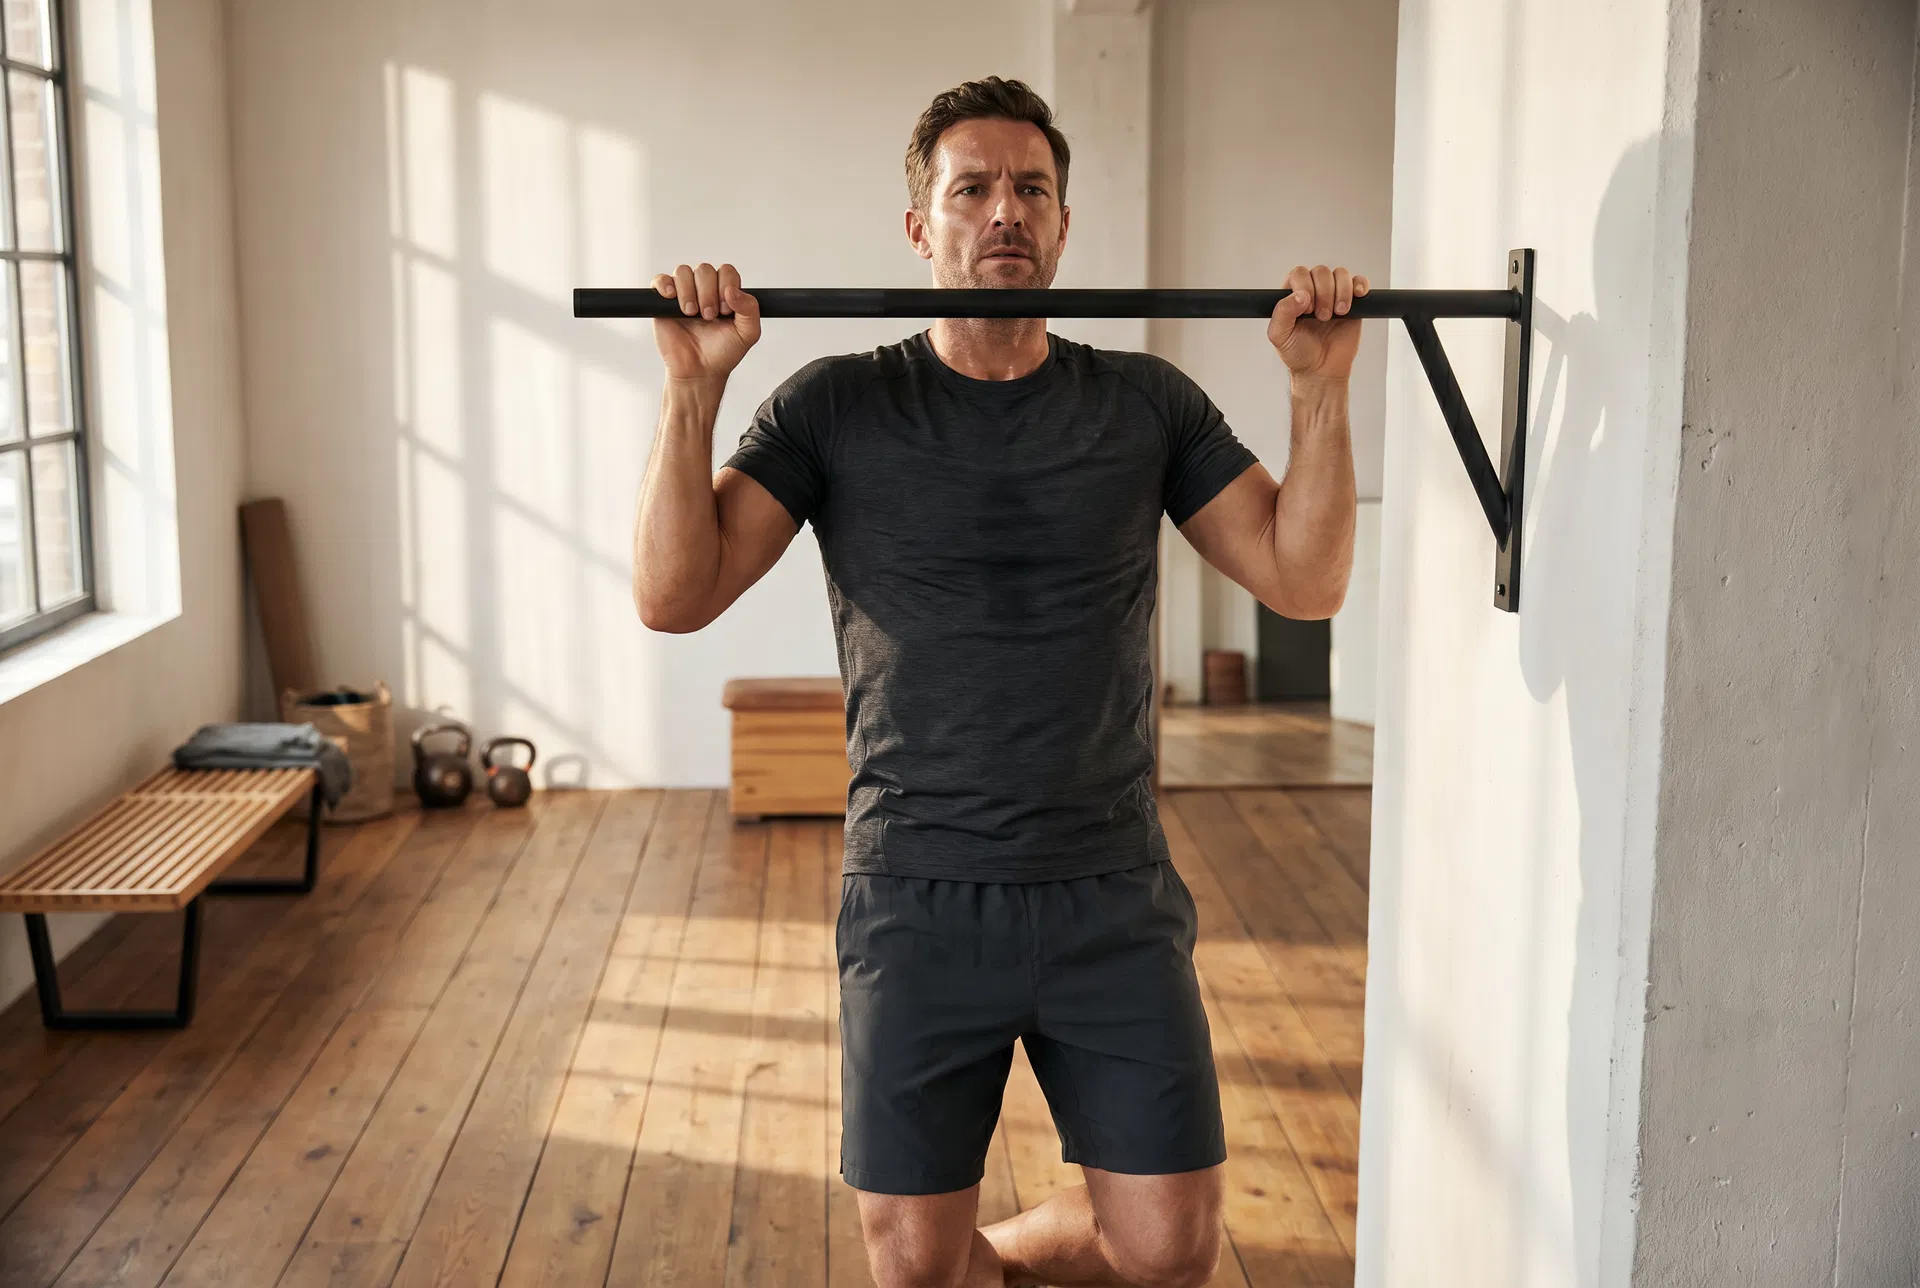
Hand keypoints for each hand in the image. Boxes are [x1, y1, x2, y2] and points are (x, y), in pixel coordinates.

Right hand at [652, 262, 760, 381]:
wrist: (699, 371)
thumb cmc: (722, 353)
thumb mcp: (747, 333)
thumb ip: (750, 309)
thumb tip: (732, 290)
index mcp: (725, 293)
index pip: (726, 271)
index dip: (726, 286)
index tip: (725, 310)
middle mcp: (704, 290)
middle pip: (704, 270)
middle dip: (708, 293)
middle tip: (708, 316)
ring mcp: (683, 294)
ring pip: (683, 272)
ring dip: (688, 292)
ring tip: (691, 314)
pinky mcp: (663, 303)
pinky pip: (660, 280)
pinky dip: (664, 284)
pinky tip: (671, 297)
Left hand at [1267, 264, 1369, 383]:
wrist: (1321, 370)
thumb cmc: (1298, 353)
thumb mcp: (1279, 335)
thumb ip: (1282, 312)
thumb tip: (1300, 295)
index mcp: (1293, 294)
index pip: (1299, 273)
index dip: (1305, 287)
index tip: (1307, 309)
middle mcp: (1314, 290)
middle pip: (1321, 271)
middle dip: (1324, 293)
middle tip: (1322, 317)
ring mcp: (1334, 295)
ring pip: (1340, 274)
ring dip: (1341, 292)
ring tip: (1338, 313)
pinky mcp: (1353, 302)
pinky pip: (1359, 281)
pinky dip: (1360, 285)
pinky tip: (1357, 296)